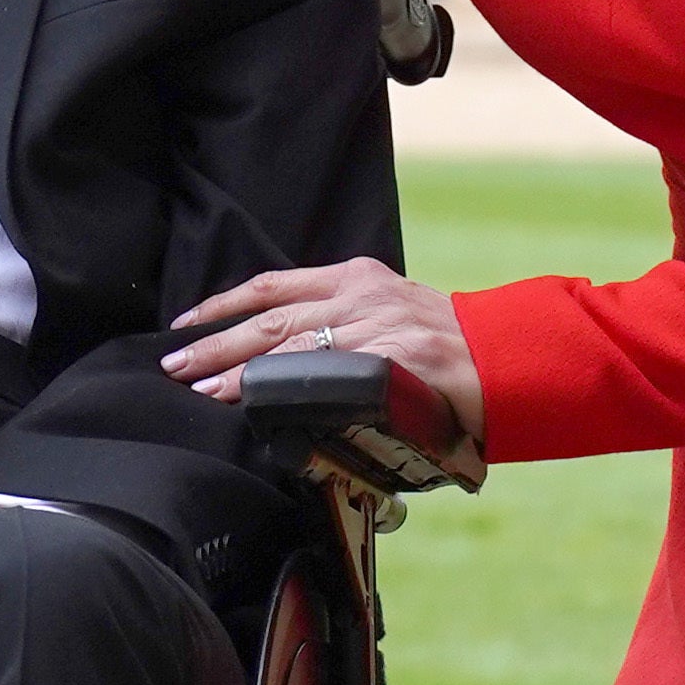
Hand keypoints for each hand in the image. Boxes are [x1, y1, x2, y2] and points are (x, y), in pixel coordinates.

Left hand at [160, 257, 484, 440]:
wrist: (510, 358)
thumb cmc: (449, 346)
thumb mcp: (394, 312)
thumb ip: (346, 323)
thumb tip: (287, 356)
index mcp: (358, 278)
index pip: (275, 286)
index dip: (225, 303)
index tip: (186, 321)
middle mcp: (362, 296)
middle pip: (271, 318)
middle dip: (216, 341)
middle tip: (174, 363)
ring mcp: (378, 329)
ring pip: (291, 348)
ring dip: (240, 373)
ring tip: (202, 389)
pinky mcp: (395, 362)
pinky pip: (330, 379)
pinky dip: (291, 392)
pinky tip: (262, 406)